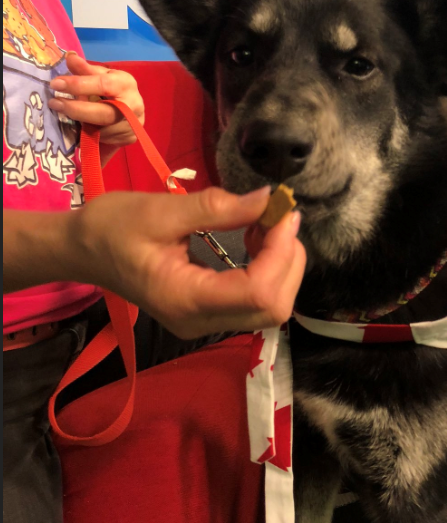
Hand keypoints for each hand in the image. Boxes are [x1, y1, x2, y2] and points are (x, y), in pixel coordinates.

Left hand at [48, 52, 144, 151]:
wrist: (132, 107)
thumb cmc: (113, 87)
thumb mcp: (101, 74)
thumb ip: (85, 69)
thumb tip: (69, 57)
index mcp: (126, 84)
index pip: (102, 85)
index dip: (78, 85)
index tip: (55, 84)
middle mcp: (134, 106)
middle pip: (103, 113)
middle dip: (76, 109)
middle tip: (54, 104)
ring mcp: (133, 126)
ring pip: (101, 129)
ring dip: (81, 124)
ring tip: (66, 115)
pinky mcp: (128, 139)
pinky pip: (104, 139)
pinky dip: (89, 134)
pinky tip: (80, 126)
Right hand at [67, 186, 305, 336]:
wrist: (81, 250)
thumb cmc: (112, 228)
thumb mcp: (161, 210)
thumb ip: (217, 208)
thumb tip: (266, 200)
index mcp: (186, 299)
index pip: (259, 291)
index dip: (281, 253)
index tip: (282, 211)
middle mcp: (201, 321)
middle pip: (274, 307)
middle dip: (288, 259)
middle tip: (277, 215)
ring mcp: (205, 322)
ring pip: (270, 306)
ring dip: (282, 263)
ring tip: (266, 221)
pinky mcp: (208, 313)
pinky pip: (255, 300)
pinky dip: (269, 268)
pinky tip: (257, 236)